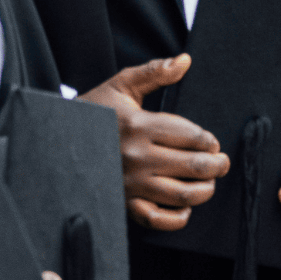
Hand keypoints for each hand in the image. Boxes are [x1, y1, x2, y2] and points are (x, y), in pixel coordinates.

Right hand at [80, 55, 230, 229]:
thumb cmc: (94, 112)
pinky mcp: (124, 202)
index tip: (212, 143)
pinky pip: (156, 219)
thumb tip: (185, 60)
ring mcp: (130, 183)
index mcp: (140, 126)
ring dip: (204, 190)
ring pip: (181, 195)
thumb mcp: (121, 85)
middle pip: (193, 167)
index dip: (209, 141)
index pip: (191, 137)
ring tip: (209, 182)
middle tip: (221, 163)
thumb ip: (155, 72)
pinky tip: (184, 208)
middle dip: (216, 165)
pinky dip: (177, 218)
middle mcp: (137, 157)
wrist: (59, 139)